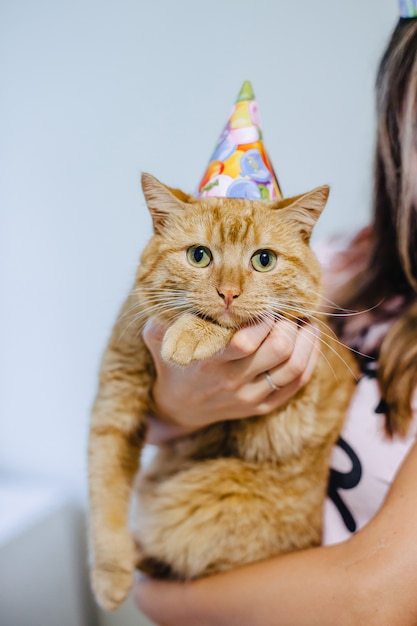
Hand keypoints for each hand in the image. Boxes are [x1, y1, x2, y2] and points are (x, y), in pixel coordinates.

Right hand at [143, 318, 319, 442]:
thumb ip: (163, 316)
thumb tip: (177, 289)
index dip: (262, 319)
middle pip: (279, 351)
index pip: (246, 343)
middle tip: (288, 309)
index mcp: (209, 363)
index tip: (263, 304)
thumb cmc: (173, 363)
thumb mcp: (158, 338)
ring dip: (306, 339)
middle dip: (288, 324)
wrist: (180, 408)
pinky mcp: (263, 406)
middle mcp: (233, 383)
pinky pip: (298, 383)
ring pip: (295, 367)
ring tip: (305, 320)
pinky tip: (308, 339)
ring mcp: (251, 397)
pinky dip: (309, 358)